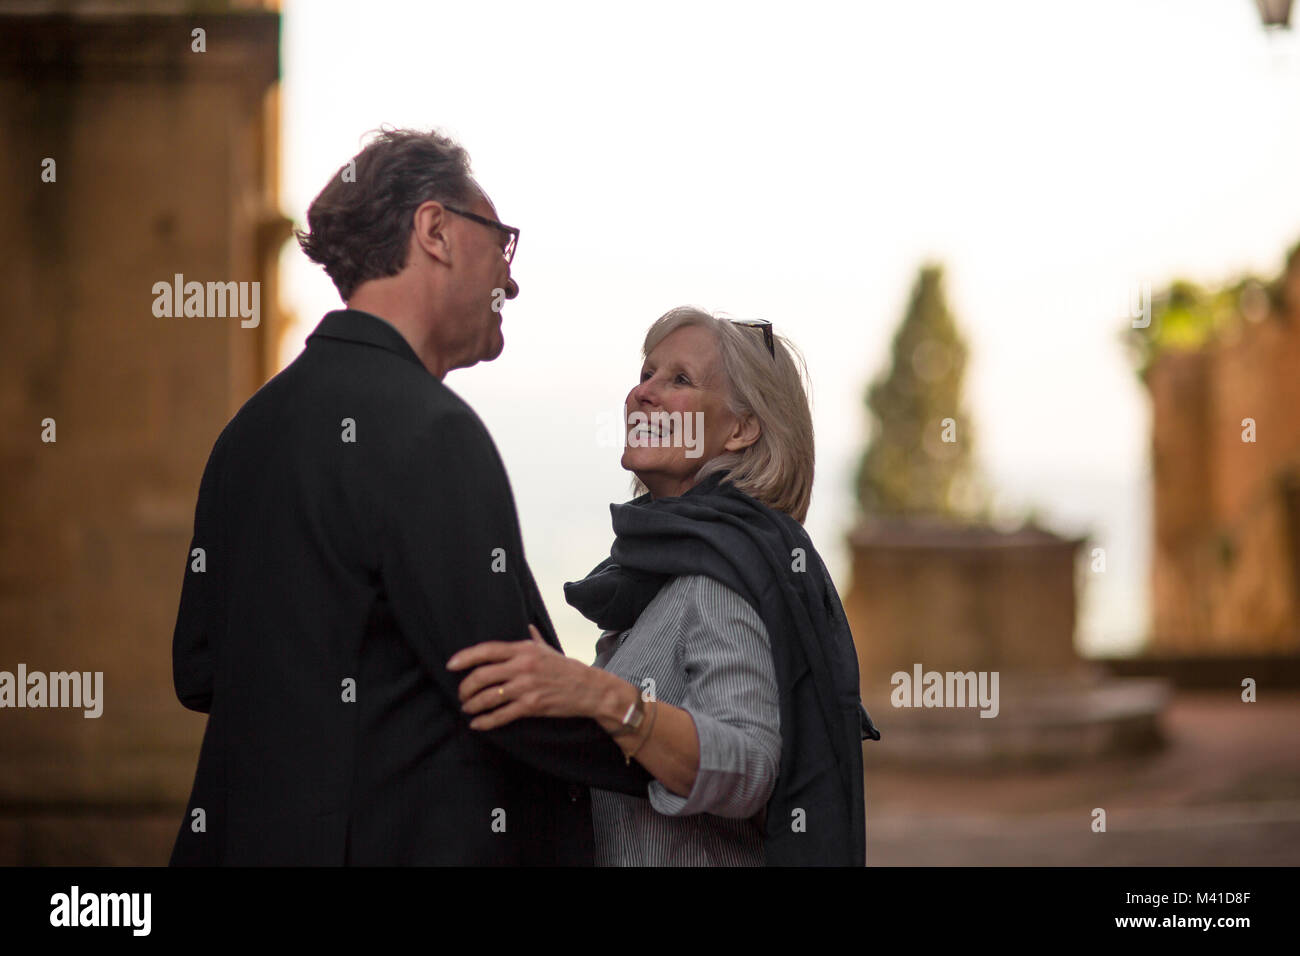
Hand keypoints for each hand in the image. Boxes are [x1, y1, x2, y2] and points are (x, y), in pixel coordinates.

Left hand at [447, 625, 602, 729]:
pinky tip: (477, 724)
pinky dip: (485, 721)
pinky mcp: (531, 705)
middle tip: (461, 694)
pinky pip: (501, 715)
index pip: (487, 650)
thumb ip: (533, 638)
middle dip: (465, 687)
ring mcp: (526, 686)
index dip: (465, 657)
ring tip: (467, 708)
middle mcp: (523, 666)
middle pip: (482, 675)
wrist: (589, 689)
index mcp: (524, 649)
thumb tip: (526, 626)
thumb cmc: (566, 668)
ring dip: (472, 705)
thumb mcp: (548, 649)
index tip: (451, 665)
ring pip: (488, 697)